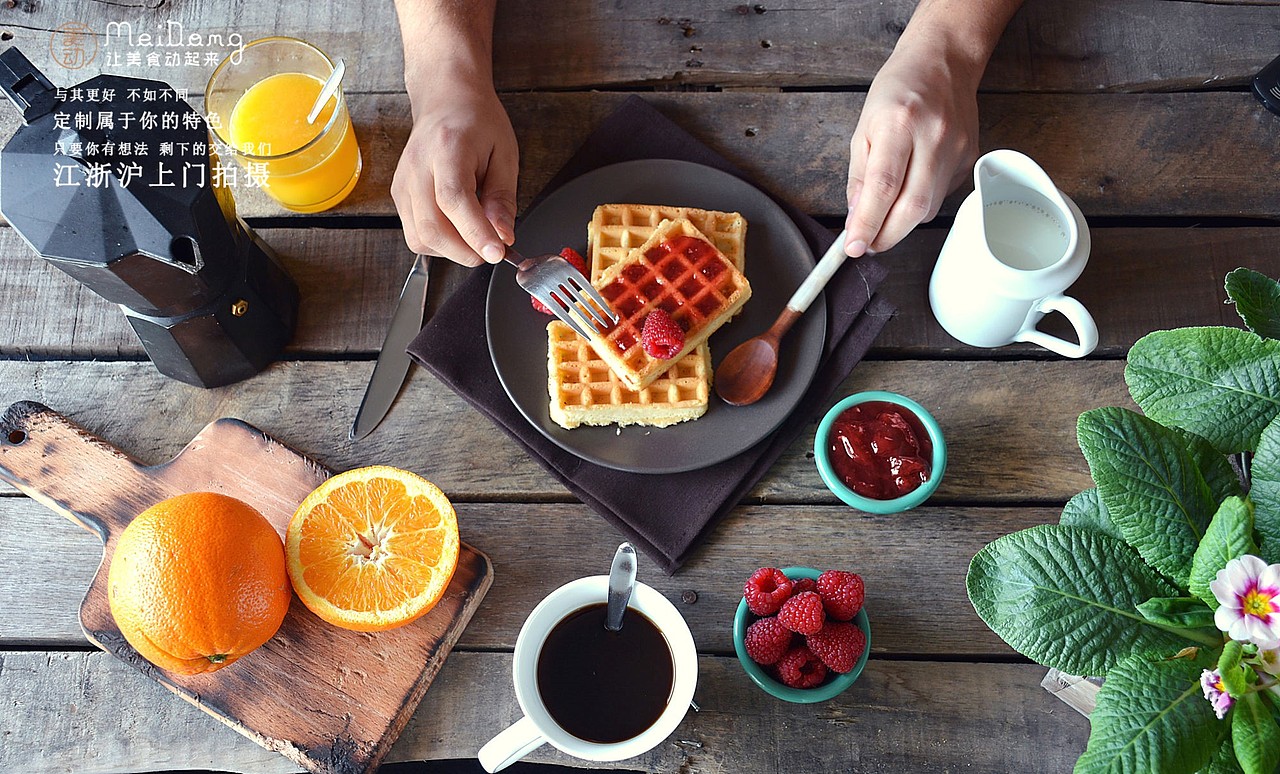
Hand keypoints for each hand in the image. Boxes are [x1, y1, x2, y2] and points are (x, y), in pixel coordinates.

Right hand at [392, 79, 517, 265]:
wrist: (446, 101)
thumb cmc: (477, 122)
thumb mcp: (504, 154)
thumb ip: (503, 198)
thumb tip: (502, 236)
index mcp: (447, 149)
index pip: (454, 200)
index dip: (475, 232)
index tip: (497, 252)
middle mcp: (417, 167)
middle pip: (432, 227)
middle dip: (465, 251)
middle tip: (492, 249)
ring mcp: (403, 182)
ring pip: (420, 238)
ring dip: (452, 250)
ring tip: (475, 235)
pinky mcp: (399, 195)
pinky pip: (416, 234)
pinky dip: (440, 243)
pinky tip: (457, 228)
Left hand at [843, 36, 981, 257]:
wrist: (943, 63)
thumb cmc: (897, 91)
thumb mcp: (864, 129)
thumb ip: (859, 177)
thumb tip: (856, 219)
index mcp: (899, 123)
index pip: (883, 187)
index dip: (867, 224)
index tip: (852, 247)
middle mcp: (933, 137)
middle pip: (912, 207)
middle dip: (886, 236)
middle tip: (867, 244)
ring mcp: (957, 148)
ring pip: (929, 208)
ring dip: (902, 223)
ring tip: (884, 219)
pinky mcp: (970, 158)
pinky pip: (942, 196)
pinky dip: (921, 205)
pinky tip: (910, 190)